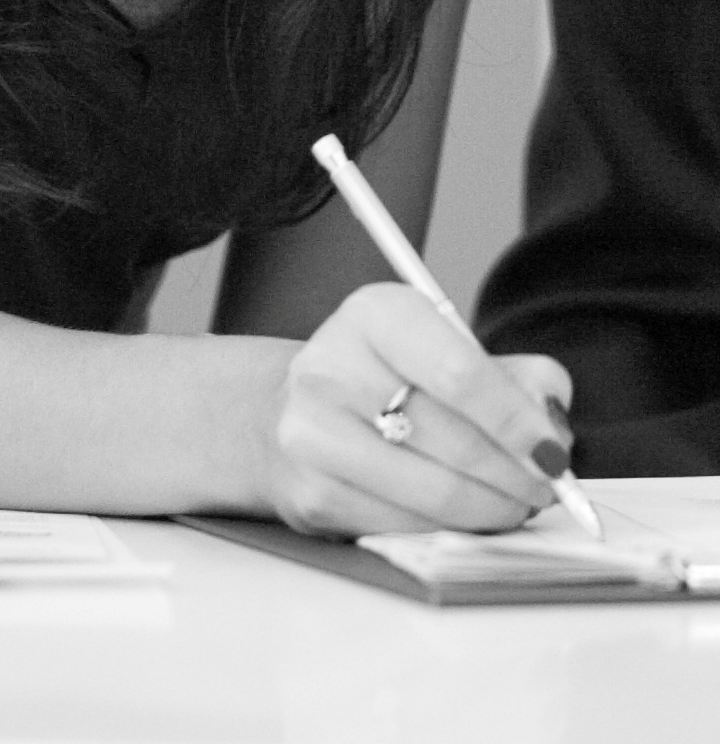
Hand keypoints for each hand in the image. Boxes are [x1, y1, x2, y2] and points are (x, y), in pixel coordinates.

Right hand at [265, 283, 573, 535]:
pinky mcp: (311, 495)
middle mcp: (332, 367)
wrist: (295, 413)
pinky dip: (450, 531)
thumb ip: (514, 378)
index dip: (516, 419)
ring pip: (435, 495)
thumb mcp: (446, 350)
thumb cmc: (387, 380)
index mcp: (373, 315)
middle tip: (546, 488)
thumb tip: (552, 429)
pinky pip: (406, 529)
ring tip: (513, 504)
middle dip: (517, 476)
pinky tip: (463, 515)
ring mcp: (314, 435)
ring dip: (493, 511)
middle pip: (455, 441)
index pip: (459, 372)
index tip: (552, 452)